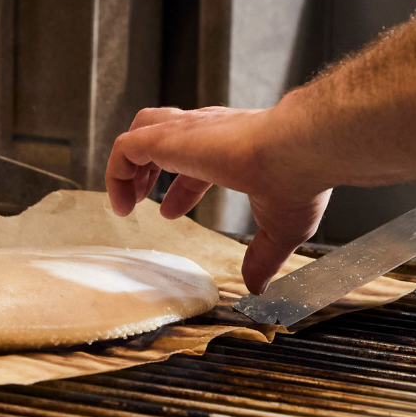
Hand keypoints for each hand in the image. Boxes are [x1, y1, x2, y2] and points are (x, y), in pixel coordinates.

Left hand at [105, 105, 332, 293]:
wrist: (300, 149)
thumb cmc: (299, 179)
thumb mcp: (283, 227)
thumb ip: (265, 256)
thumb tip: (259, 286)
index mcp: (234, 146)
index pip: (197, 160)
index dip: (180, 190)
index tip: (169, 212)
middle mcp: (209, 131)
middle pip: (164, 135)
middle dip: (149, 168)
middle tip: (140, 200)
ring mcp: (187, 132)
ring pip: (141, 130)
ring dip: (129, 165)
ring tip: (125, 200)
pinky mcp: (168, 137)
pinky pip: (125, 149)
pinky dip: (116, 174)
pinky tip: (121, 205)